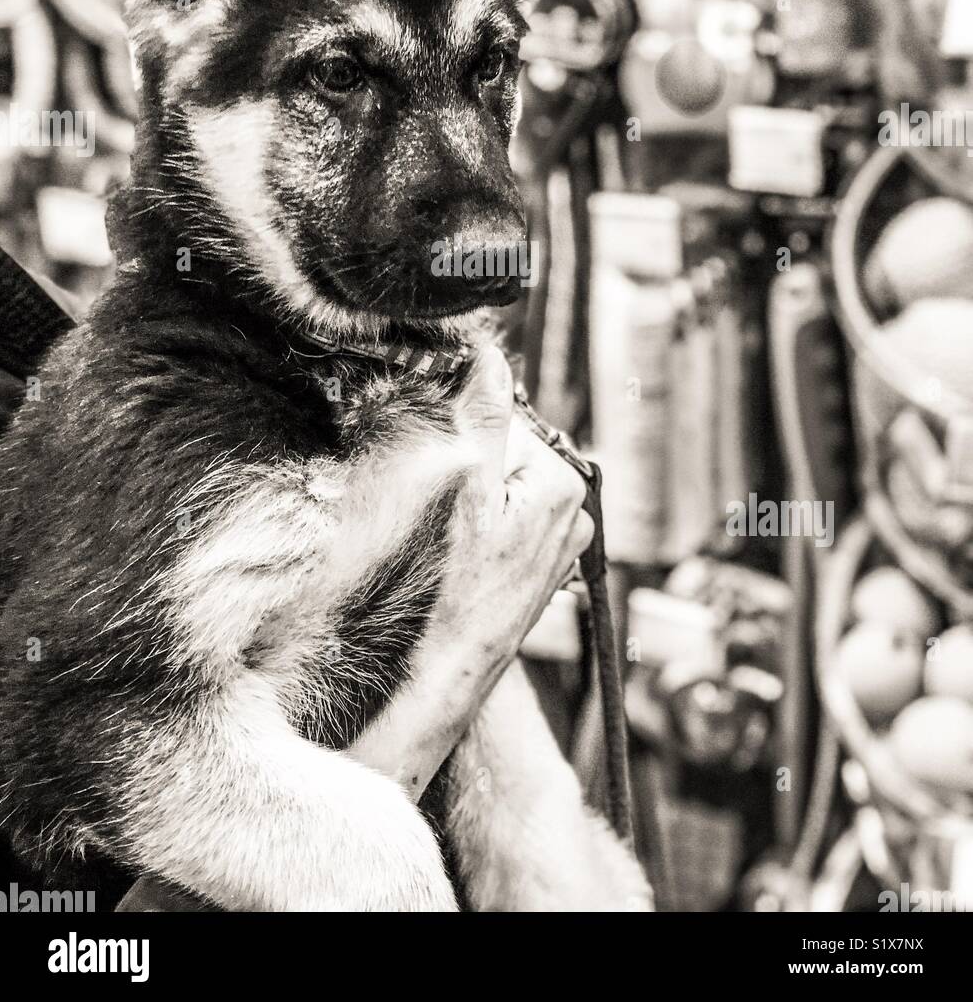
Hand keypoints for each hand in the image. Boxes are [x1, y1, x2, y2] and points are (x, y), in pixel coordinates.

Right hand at [436, 344, 593, 666]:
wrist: (454, 665)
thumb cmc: (461, 587)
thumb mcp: (466, 487)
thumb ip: (483, 415)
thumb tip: (488, 355)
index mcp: (564, 483)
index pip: (506, 423)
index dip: (466, 441)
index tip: (447, 472)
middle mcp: (574, 512)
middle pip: (505, 454)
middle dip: (473, 471)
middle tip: (451, 517)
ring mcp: (560, 543)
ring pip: (502, 488)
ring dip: (473, 501)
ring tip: (458, 542)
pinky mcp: (542, 566)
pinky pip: (506, 522)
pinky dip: (482, 528)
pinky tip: (468, 557)